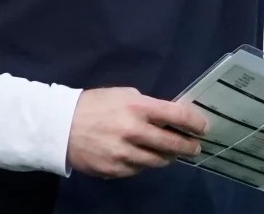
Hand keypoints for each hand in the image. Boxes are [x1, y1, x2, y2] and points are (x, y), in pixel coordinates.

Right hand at [66, 87, 207, 178]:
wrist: (60, 126)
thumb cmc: (94, 105)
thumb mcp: (122, 94)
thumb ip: (147, 105)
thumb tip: (170, 116)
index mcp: (138, 107)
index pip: (177, 116)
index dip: (195, 122)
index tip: (203, 127)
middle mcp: (134, 131)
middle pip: (173, 144)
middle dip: (189, 146)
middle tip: (195, 147)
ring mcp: (125, 153)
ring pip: (158, 161)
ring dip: (168, 157)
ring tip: (170, 154)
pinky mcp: (115, 169)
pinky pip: (139, 169)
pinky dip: (143, 163)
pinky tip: (141, 157)